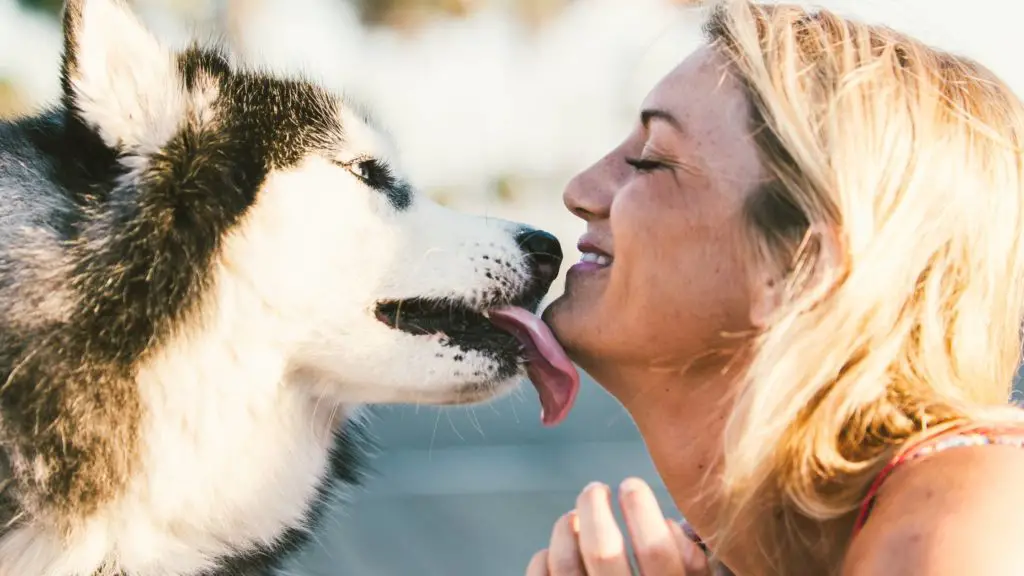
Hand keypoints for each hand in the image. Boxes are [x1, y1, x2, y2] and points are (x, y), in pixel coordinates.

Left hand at [526, 478, 713, 574]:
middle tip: (595, 489)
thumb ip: (692, 568)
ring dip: (564, 530)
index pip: (657, 551)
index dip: (641, 510)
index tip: (630, 484)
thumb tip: (668, 523)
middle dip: (595, 507)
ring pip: (565, 563)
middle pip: (603, 550)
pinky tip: (555, 550)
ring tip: (573, 517)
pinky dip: (544, 559)